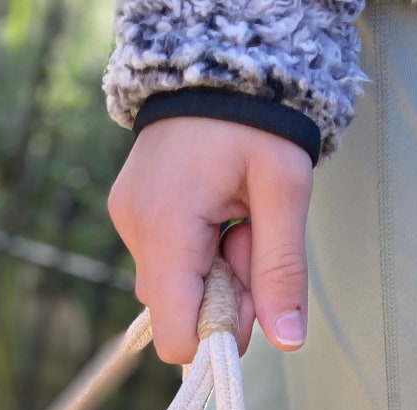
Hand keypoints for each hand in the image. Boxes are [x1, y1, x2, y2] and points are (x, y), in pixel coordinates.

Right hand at [108, 116, 314, 363]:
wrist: (217, 62)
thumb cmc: (255, 120)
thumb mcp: (285, 191)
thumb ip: (283, 269)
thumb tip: (287, 340)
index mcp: (166, 229)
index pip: (175, 336)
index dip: (218, 335)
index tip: (252, 298)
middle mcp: (135, 231)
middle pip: (179, 314)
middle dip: (225, 297)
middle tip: (251, 240)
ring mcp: (128, 222)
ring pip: (175, 290)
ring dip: (215, 274)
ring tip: (235, 220)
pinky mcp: (132, 215)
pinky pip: (167, 262)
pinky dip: (199, 255)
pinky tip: (216, 215)